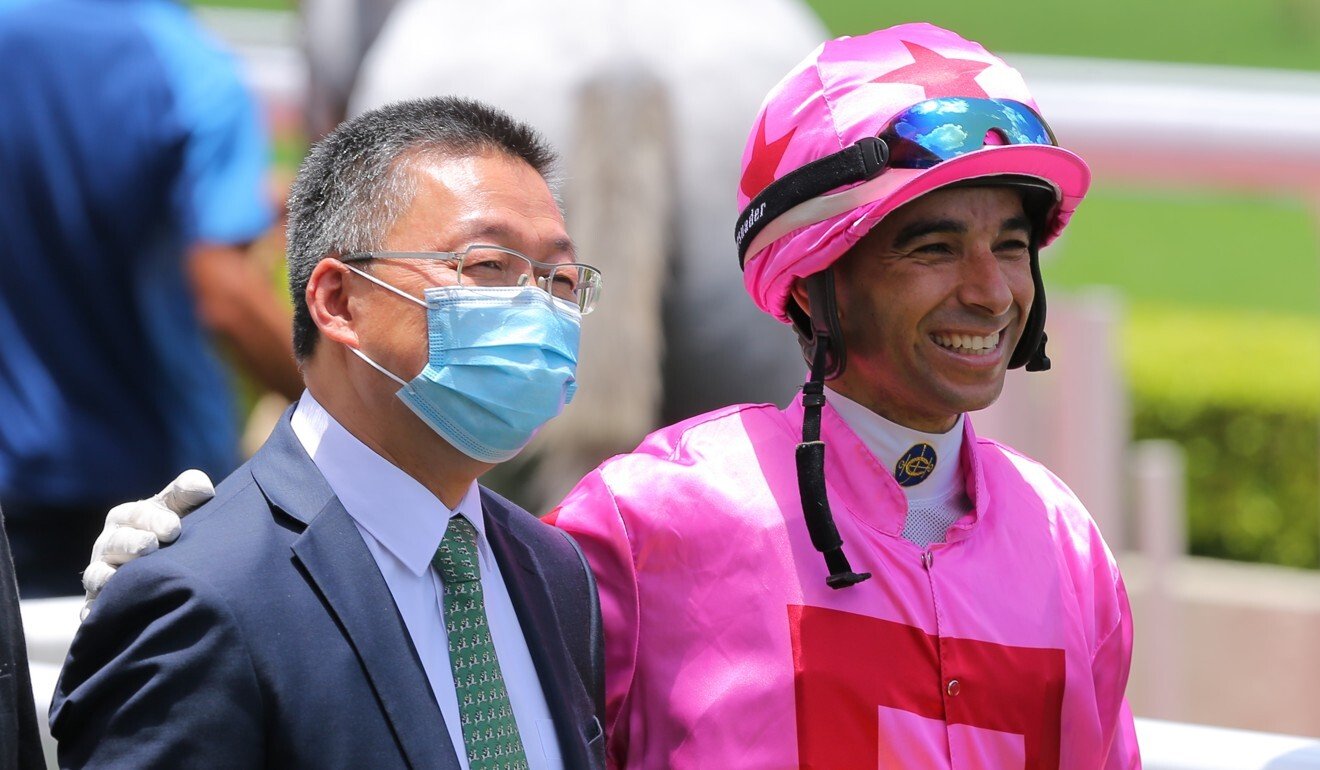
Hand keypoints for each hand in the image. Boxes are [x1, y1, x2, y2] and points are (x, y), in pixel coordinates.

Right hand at [81, 470, 214, 619]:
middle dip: (132, 543)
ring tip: (121, 578)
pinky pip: (91, 609)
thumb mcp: (179, 507)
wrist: (167, 571)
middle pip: (115, 543)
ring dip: (107, 576)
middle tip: (150, 546)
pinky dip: (93, 611)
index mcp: (128, 518)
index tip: (174, 528)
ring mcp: (102, 575)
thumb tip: (202, 489)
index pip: (136, 514)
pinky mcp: (99, 605)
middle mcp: (110, 545)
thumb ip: (188, 492)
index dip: (153, 520)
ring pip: (97, 575)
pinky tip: (97, 614)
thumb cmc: (172, 531)